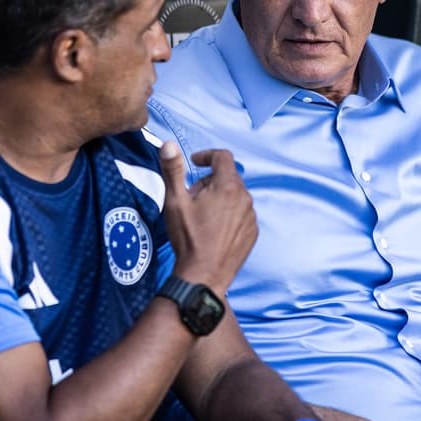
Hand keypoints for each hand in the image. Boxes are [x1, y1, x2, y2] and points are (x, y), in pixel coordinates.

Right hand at [159, 141, 257, 293]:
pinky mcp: (252, 232)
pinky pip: (241, 214)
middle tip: (192, 197)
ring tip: (201, 216)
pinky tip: (213, 229)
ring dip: (220, 198)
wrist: (204, 275)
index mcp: (227, 186)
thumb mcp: (175, 202)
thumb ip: (173, 170)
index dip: (207, 155)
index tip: (195, 163)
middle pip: (228, 177)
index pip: (223, 156)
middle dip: (210, 180)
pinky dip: (229, 214)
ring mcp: (251, 216)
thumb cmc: (188, 238)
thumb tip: (168, 145)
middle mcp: (244, 198)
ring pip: (235, 196)